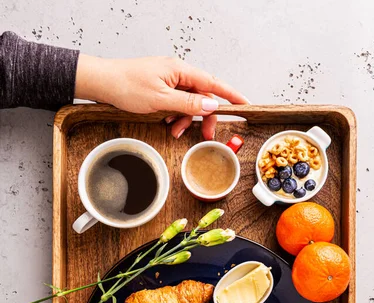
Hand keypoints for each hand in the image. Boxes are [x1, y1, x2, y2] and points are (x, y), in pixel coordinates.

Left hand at [75, 54, 247, 139]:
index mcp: (180, 70)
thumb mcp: (161, 100)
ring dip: (185, 119)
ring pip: (188, 102)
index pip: (213, 83)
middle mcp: (177, 73)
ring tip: (175, 131)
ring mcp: (169, 80)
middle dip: (203, 117)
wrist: (103, 83)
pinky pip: (176, 103)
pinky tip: (167, 123)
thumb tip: (211, 106)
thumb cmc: (127, 86)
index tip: (245, 104)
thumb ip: (189, 104)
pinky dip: (175, 115)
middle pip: (202, 96)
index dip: (230, 95)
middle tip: (205, 135)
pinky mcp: (160, 88)